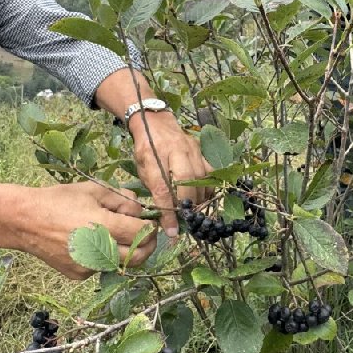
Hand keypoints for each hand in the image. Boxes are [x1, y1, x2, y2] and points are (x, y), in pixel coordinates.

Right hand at [18, 181, 157, 279]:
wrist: (25, 221)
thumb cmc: (59, 200)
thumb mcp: (93, 190)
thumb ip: (122, 199)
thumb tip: (140, 210)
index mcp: (104, 227)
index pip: (142, 234)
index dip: (151, 228)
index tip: (151, 222)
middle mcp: (99, 252)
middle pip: (139, 257)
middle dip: (147, 246)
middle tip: (146, 234)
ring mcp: (89, 267)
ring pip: (120, 264)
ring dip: (125, 252)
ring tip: (113, 234)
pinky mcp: (79, 275)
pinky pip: (101, 267)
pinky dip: (104, 257)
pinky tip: (90, 242)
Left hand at [126, 110, 211, 237]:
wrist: (155, 122)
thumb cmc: (146, 150)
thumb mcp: (142, 169)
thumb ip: (153, 189)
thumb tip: (165, 216)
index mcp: (152, 155)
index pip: (162, 187)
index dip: (168, 211)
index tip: (172, 230)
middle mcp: (174, 150)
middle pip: (186, 181)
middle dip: (187, 204)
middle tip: (186, 219)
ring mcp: (190, 148)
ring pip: (201, 177)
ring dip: (199, 198)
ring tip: (195, 211)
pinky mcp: (200, 149)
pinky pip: (210, 171)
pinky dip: (209, 187)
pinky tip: (205, 197)